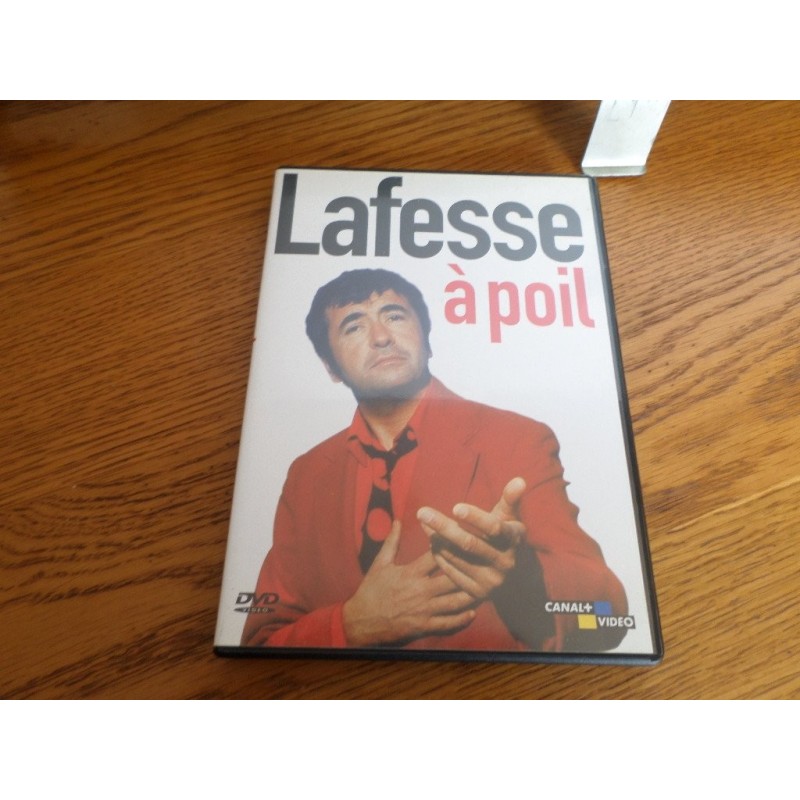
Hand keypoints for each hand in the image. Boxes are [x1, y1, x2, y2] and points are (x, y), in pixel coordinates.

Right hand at [342, 520, 476, 646]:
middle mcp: (421, 589)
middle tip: (486, 563)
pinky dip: (462, 619)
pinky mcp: (424, 626)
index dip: (452, 545)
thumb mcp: (380, 563)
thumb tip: (398, 520)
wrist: (361, 622)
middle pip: (452, 577)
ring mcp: (424, 609)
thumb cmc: (371, 591)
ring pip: (454, 601)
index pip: (437, 555)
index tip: (466, 538)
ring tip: (486, 586)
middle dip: (469, 570)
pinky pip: (448, 623)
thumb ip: (392, 542)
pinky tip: (473, 612)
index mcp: (411, 572)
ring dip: (471, 594)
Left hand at [417, 477, 526, 600]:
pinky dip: (439, 555)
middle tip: (421, 512)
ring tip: (424, 522)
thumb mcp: (510, 517)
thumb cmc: (505, 535)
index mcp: (513, 540)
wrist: (514, 576)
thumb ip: (510, 498)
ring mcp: (491, 581)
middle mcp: (504, 563)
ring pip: (457, 556)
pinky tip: (432, 541)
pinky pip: (451, 572)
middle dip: (443, 527)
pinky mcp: (477, 593)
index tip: (455, 506)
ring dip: (436, 539)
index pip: (494, 528)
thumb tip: (519, 480)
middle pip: (469, 544)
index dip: (475, 517)